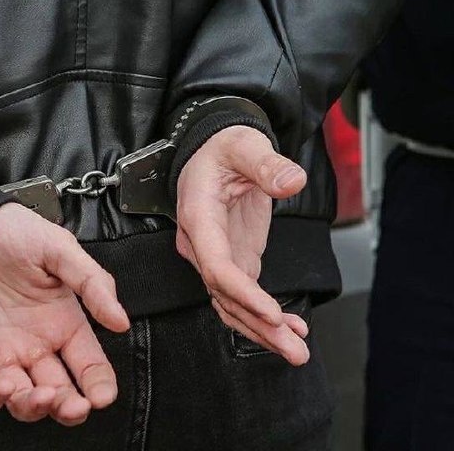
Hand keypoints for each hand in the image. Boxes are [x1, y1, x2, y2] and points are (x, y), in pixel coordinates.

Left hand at [0, 203, 129, 425]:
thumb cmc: (6, 229)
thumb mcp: (58, 247)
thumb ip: (92, 282)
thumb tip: (120, 320)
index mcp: (60, 320)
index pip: (87, 364)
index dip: (97, 385)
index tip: (101, 396)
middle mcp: (32, 341)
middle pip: (57, 392)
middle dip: (68, 407)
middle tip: (73, 405)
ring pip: (20, 399)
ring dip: (32, 407)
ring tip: (40, 395)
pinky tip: (2, 388)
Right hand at [175, 126, 310, 364]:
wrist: (214, 150)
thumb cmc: (224, 147)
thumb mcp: (245, 145)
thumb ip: (267, 164)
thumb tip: (291, 181)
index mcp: (199, 216)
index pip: (216, 264)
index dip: (242, 293)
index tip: (272, 313)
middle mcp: (201, 243)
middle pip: (224, 294)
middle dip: (259, 325)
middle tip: (293, 348)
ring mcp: (215, 255)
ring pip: (231, 304)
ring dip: (262, 331)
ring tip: (297, 350)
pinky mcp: (232, 259)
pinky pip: (242, 297)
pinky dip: (264, 318)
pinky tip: (292, 331)